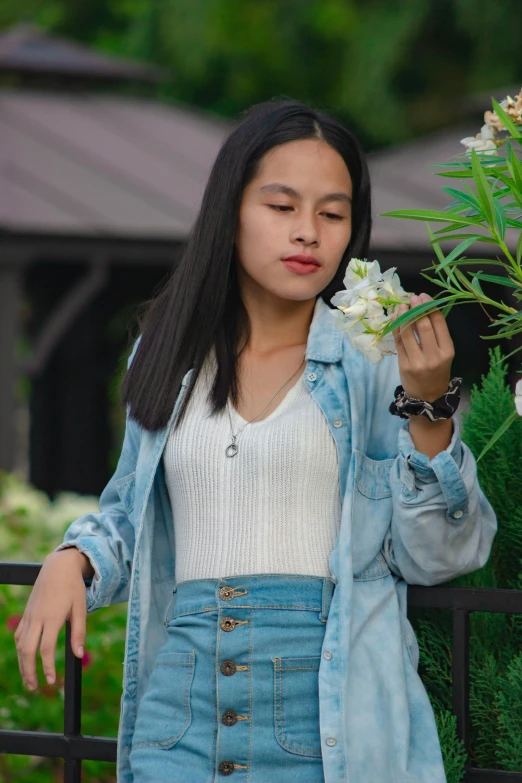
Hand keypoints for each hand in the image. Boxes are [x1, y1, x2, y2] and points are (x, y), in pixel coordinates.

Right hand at [14, 548, 87, 690]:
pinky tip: (25, 658)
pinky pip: (19, 635)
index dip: (47, 668)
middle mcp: (37, 618)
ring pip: (20, 644)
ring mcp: (29, 615)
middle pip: (27, 650)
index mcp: (52, 617)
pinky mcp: (27, 613)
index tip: (52, 681)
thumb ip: (79, 632)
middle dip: (29, 672)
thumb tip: (78, 655)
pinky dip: (20, 649)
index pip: (45, 649)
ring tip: (28, 679)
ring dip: (22, 664)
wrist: (58, 567)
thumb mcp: (81, 608)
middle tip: (34, 688)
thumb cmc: (73, 587)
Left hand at [391, 292, 454, 401]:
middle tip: (412, 297)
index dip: (430, 307)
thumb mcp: (444, 354)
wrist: (428, 397)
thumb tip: (423, 308)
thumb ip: (436, 335)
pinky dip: (396, 327)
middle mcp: (434, 356)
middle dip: (417, 308)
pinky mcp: (404, 364)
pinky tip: (396, 317)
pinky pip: (399, 341)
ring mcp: (417, 361)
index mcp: (447, 351)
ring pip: (408, 332)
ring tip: (402, 305)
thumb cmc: (437, 371)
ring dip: (404, 315)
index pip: (439, 324)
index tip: (423, 296)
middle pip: (424, 326)